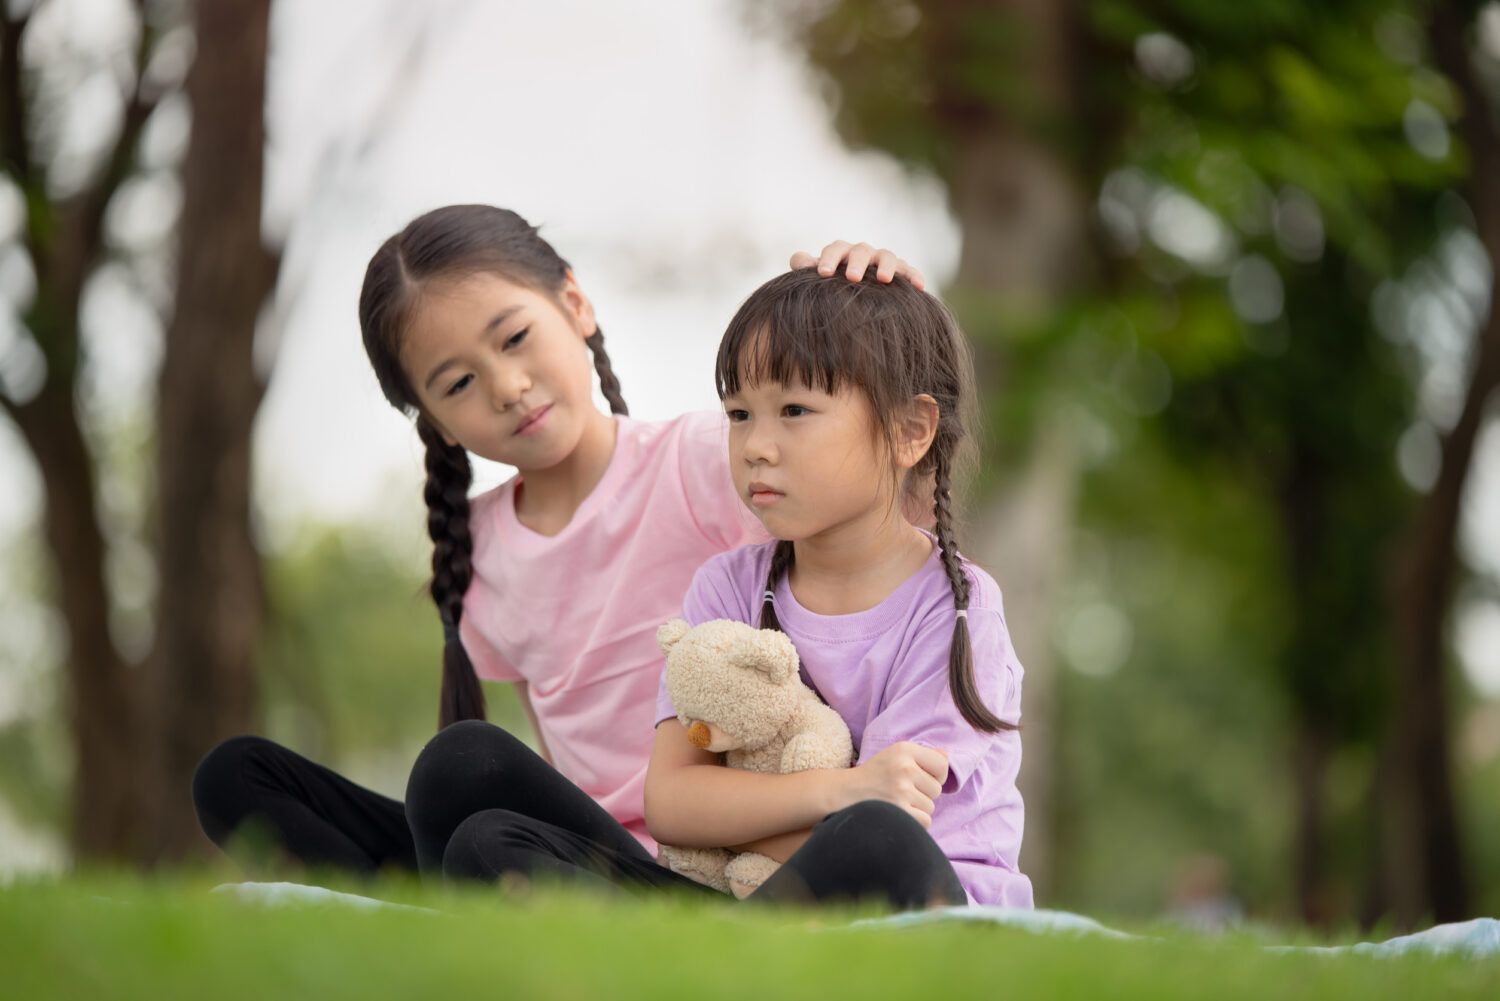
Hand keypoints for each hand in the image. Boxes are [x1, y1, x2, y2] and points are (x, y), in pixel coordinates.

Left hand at [789, 241, 925, 290]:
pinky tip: (919, 286)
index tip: (822, 273)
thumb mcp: (817, 278)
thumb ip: (805, 267)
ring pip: (887, 256)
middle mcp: (863, 253)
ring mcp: (882, 260)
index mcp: (841, 252)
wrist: (853, 296)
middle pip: (861, 251)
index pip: (835, 249)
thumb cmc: (831, 286)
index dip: (828, 259)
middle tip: (852, 278)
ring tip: (884, 280)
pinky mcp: (900, 271)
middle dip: (857, 262)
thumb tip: (800, 260)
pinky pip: (908, 270)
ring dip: (886, 265)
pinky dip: (913, 275)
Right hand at [837, 741, 947, 827]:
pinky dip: (914, 822)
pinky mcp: (898, 811)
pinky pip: (925, 821)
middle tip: (900, 792)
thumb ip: (922, 755)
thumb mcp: (894, 756)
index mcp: (904, 750)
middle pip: (936, 789)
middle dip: (923, 794)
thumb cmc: (873, 775)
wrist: (844, 793)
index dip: (935, 775)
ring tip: (896, 803)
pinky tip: (898, 814)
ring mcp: (900, 790)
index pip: (942, 765)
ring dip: (916, 809)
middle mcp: (904, 767)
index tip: (921, 779)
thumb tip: (946, 756)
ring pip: (930, 807)